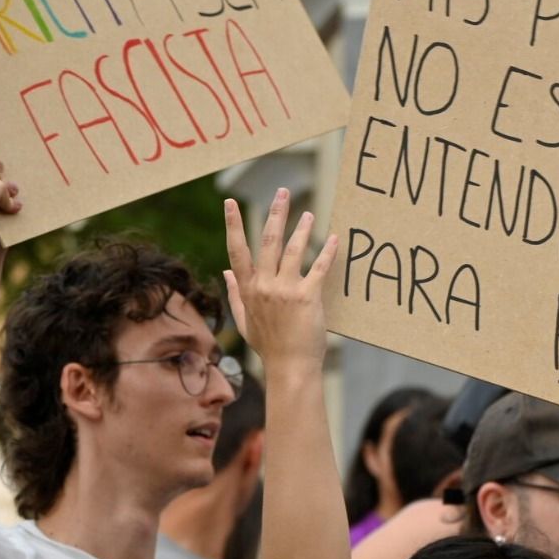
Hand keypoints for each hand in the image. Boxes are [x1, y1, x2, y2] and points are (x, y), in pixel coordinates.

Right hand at [222, 189, 337, 367]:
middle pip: (268, 241)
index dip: (233, 225)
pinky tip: (334, 239)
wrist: (290, 366)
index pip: (236, 250)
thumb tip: (225, 271)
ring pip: (293, 250)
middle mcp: (264, 286)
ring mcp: (285, 290)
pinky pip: (318, 268)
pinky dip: (327, 252)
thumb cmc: (269, 345)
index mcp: (248, 288)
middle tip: (283, 193)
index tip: (231, 204)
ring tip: (309, 214)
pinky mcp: (307, 297)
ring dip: (302, 229)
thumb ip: (236, 293)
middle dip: (276, 214)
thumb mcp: (245, 319)